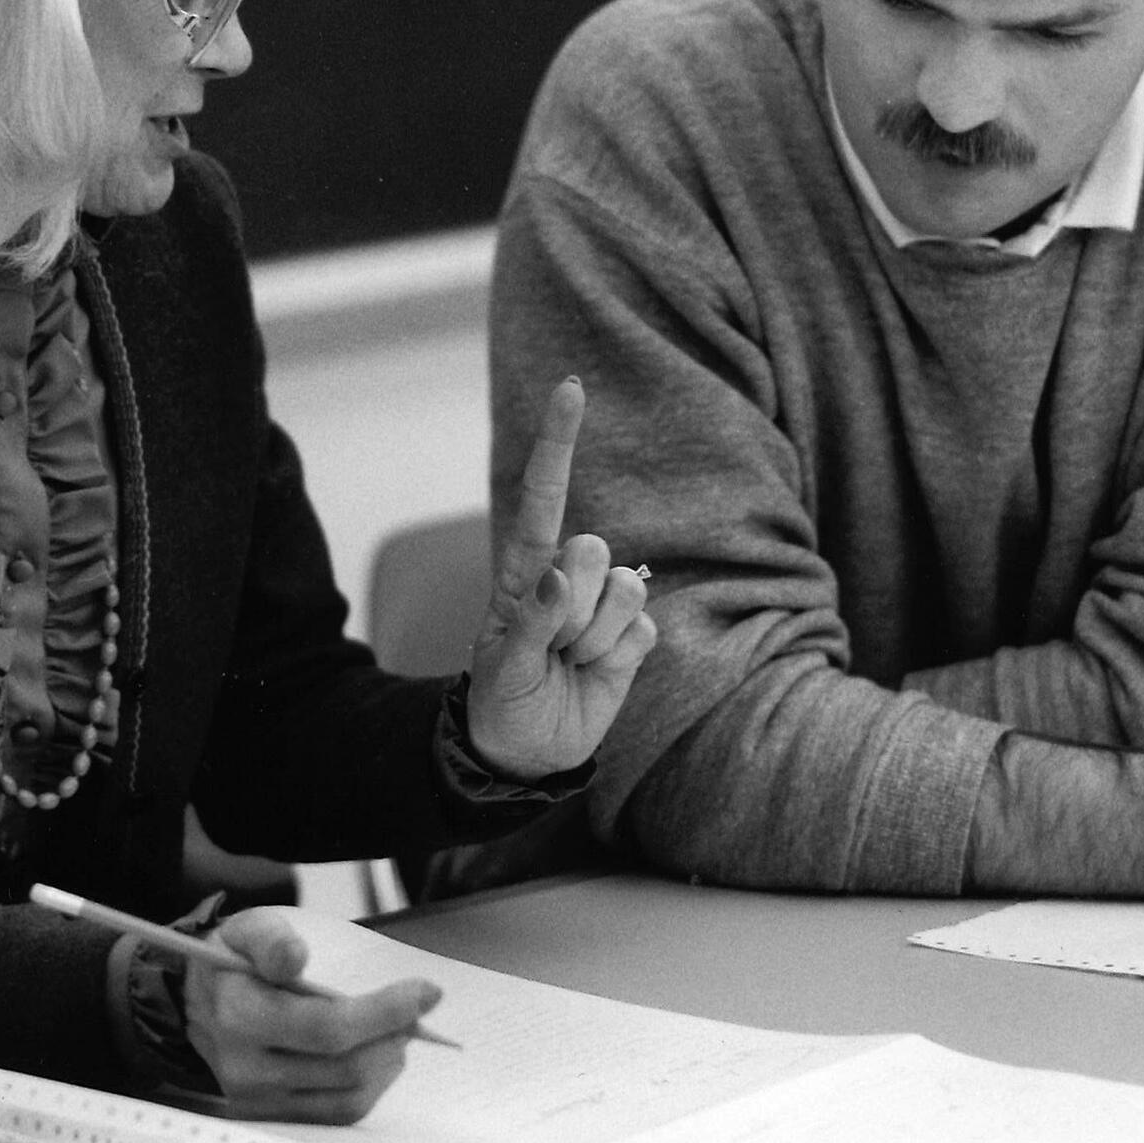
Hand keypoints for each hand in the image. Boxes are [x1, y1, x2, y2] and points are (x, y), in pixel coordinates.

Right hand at [179, 907, 441, 1123]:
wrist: (196, 1004)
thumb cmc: (235, 961)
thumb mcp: (247, 930)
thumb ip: (271, 940)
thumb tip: (295, 958)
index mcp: (239, 1018)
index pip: (327, 1028)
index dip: (385, 1013)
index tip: (428, 992)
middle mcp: (246, 1071)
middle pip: (345, 1068)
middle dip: (393, 1037)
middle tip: (417, 1010)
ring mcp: (258, 1104)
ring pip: (347, 1098)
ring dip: (387, 1065)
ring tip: (400, 1033)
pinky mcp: (272, 1121)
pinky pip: (336, 1115)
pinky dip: (370, 1088)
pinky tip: (378, 1057)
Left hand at [465, 376, 656, 778]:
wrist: (528, 753)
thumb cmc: (502, 700)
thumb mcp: (501, 668)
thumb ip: (529, 622)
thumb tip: (560, 578)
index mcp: (525, 572)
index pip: (544, 498)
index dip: (559, 443)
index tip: (571, 388)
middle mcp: (568, 578)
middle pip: (590, 551)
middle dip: (569, 606)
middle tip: (548, 647)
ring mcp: (603, 607)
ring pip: (622, 592)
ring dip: (592, 640)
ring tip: (567, 663)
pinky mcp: (634, 637)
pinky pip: (643, 632)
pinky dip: (617, 661)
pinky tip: (594, 673)